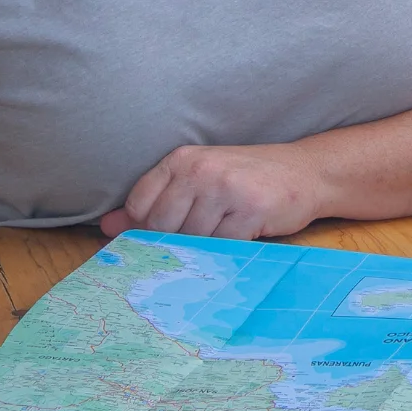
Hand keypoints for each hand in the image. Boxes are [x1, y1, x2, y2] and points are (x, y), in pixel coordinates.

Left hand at [100, 143, 329, 239]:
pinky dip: (229, 251)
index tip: (166, 234)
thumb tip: (106, 227)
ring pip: (192, 239)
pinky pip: (223, 246)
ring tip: (225, 232)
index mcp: (181, 159)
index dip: (146, 228)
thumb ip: (154, 202)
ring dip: (207, 247)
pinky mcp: (250, 208)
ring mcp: (225, 188)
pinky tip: (242, 237)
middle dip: (178, 241)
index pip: (140, 205)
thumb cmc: (246, 180)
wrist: (305, 173)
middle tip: (203, 237)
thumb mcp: (198, 181)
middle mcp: (200, 169)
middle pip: (162, 227)